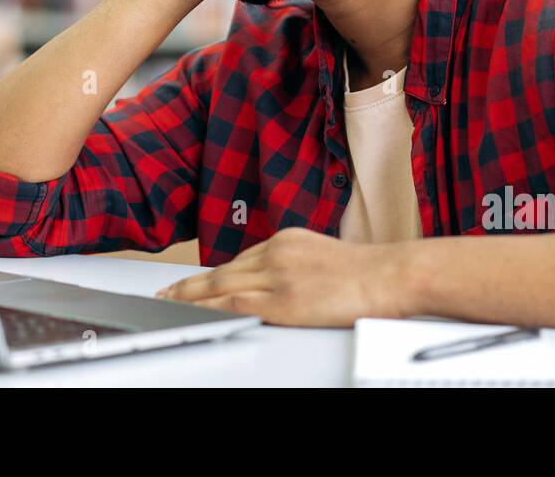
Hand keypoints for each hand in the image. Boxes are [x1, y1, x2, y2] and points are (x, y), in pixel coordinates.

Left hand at [154, 227, 416, 326]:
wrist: (389, 275)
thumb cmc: (365, 273)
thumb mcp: (319, 254)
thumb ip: (293, 263)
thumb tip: (275, 280)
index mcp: (285, 239)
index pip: (238, 259)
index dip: (210, 274)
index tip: (191, 281)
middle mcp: (277, 252)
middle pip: (222, 270)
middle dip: (190, 284)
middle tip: (165, 291)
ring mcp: (279, 275)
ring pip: (223, 286)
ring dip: (192, 297)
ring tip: (170, 304)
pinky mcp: (284, 300)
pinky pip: (239, 304)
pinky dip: (214, 309)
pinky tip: (198, 314)